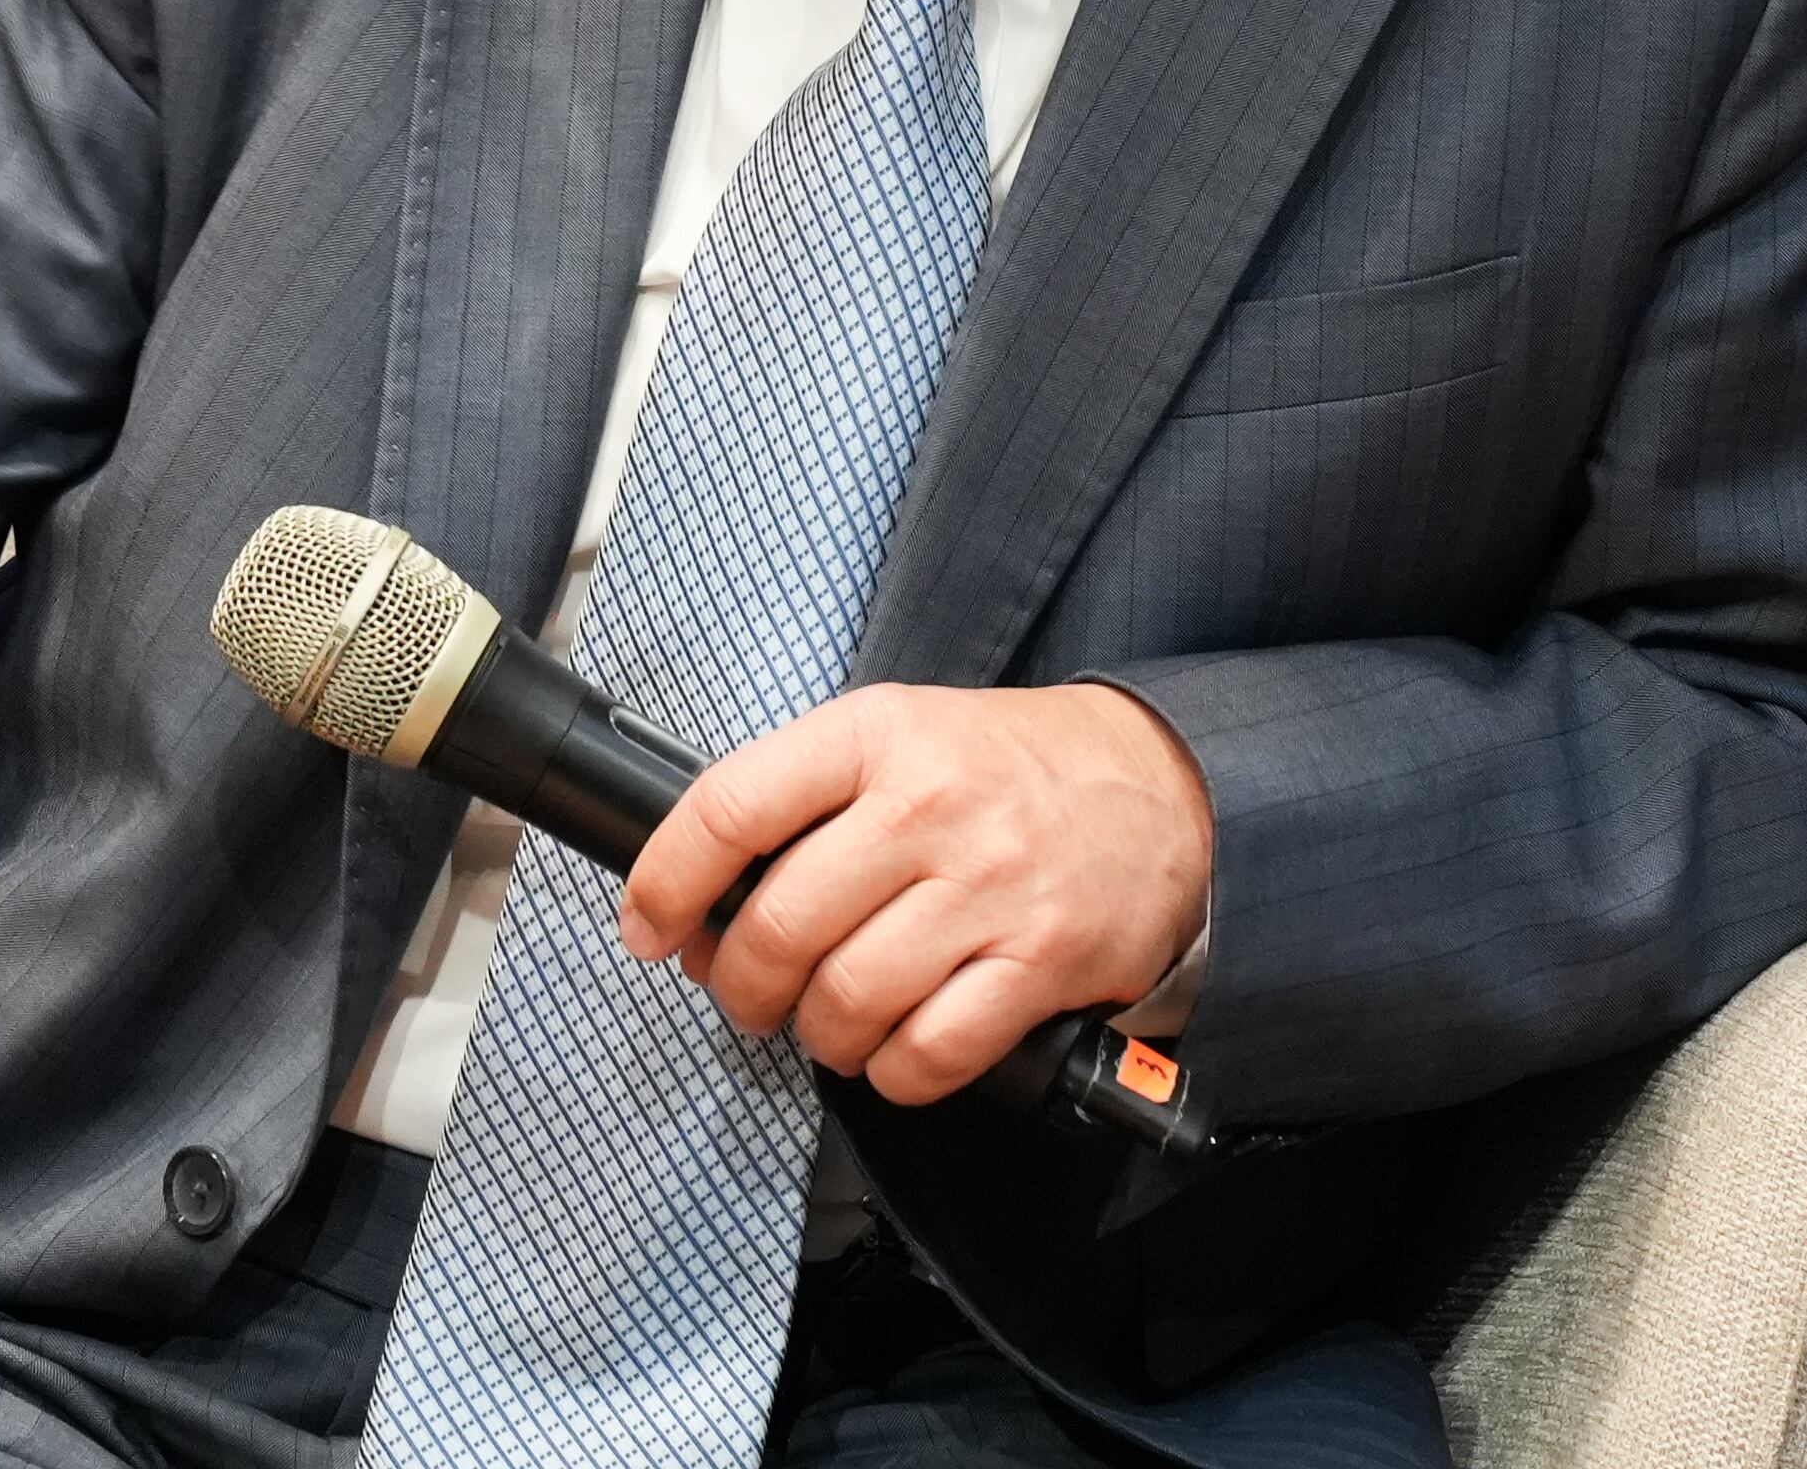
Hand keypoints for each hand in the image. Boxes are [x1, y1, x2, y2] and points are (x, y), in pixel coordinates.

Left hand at [616, 682, 1210, 1104]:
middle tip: (747, 993)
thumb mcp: (898, 735)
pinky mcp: (1041, 964)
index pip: (729, 807)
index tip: (648, 926)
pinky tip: (893, 1045)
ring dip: (817, 1034)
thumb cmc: (1002, 769)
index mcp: (877, 735)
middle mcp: (929, 808)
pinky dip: (892, 1071)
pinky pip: (928, 1053)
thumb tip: (695, 898)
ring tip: (827, 1019)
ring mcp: (990, 889)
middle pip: (778, 928)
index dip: (664, 882)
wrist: (1158, 786)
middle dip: (739, 986)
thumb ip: (802, 798)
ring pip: (847, 1001)